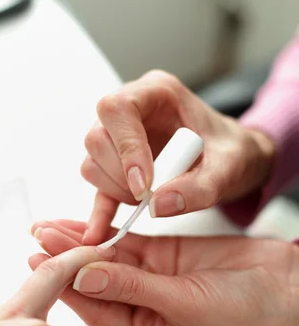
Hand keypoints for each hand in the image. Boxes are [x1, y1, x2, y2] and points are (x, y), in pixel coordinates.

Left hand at [31, 220, 298, 325]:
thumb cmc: (244, 311)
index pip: (96, 310)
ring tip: (47, 225)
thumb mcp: (185, 304)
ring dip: (80, 242)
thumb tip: (86, 276)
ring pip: (106, 259)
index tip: (38, 262)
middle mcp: (140, 310)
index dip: (67, 286)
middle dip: (66, 259)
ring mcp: (149, 280)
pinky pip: (127, 242)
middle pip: (94, 282)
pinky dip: (105, 230)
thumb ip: (134, 288)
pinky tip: (83, 221)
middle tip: (37, 235)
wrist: (282, 284)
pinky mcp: (161, 256)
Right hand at [81, 70, 274, 243]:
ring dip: (114, 190)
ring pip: (92, 162)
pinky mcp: (116, 166)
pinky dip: (98, 211)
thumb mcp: (230, 167)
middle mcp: (131, 110)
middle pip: (97, 137)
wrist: (231, 161)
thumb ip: (200, 187)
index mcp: (157, 92)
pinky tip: (99, 233)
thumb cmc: (233, 152)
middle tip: (149, 196)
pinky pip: (97, 187)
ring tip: (148, 200)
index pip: (118, 109)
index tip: (143, 184)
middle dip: (120, 175)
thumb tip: (158, 206)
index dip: (125, 147)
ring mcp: (118, 138)